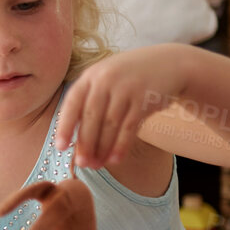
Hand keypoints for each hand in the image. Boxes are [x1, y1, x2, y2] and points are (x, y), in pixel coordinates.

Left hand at [54, 50, 186, 168]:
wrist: (169, 64)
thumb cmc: (129, 79)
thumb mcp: (106, 80)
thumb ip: (89, 102)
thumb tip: (74, 140)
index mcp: (91, 76)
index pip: (72, 102)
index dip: (65, 126)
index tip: (60, 147)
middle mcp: (107, 79)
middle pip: (91, 117)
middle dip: (85, 143)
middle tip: (82, 164)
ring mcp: (126, 88)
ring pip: (110, 125)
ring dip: (102, 148)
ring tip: (97, 165)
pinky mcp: (144, 99)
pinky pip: (129, 127)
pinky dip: (121, 146)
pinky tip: (115, 159)